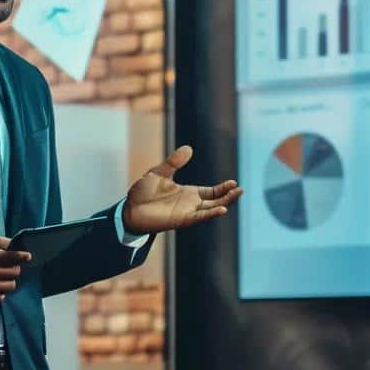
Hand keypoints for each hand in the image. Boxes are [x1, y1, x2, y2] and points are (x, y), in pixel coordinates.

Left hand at [123, 145, 242, 235]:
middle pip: (216, 200)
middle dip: (229, 196)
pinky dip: (211, 214)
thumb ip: (174, 162)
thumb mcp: (160, 172)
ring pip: (211, 209)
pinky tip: (221, 209)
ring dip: (224, 203)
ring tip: (236, 195)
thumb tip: (189, 148)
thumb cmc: (143, 192)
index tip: (234, 183)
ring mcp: (187, 212)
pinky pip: (199, 217)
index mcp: (188, 193)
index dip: (223, 188)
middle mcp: (191, 204)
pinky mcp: (181, 220)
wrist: (129, 209)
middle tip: (240, 189)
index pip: (212, 191)